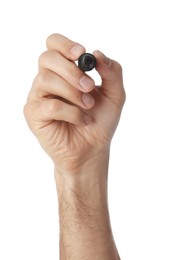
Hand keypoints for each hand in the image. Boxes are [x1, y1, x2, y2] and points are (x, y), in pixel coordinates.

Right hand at [24, 33, 124, 171]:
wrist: (93, 149)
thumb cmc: (100, 121)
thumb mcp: (115, 95)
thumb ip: (112, 72)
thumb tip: (97, 53)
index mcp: (64, 71)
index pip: (54, 45)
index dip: (65, 44)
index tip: (82, 53)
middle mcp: (48, 80)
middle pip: (46, 58)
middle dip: (71, 71)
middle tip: (89, 87)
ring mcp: (38, 96)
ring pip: (46, 79)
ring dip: (72, 92)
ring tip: (88, 106)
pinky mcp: (34, 114)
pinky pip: (49, 104)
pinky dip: (70, 112)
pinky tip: (81, 120)